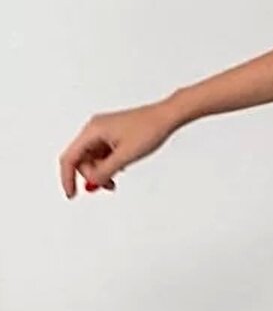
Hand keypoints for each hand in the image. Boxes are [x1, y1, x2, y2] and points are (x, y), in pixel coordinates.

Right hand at [58, 101, 179, 197]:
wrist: (167, 116)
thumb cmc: (150, 128)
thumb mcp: (125, 156)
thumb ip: (105, 172)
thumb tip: (92, 183)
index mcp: (93, 130)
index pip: (69, 158)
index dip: (68, 178)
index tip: (72, 194)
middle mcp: (95, 128)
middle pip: (81, 160)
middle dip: (92, 175)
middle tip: (108, 185)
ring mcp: (104, 130)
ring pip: (92, 158)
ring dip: (101, 171)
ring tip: (116, 178)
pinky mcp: (113, 133)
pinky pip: (102, 153)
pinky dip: (108, 164)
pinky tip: (121, 166)